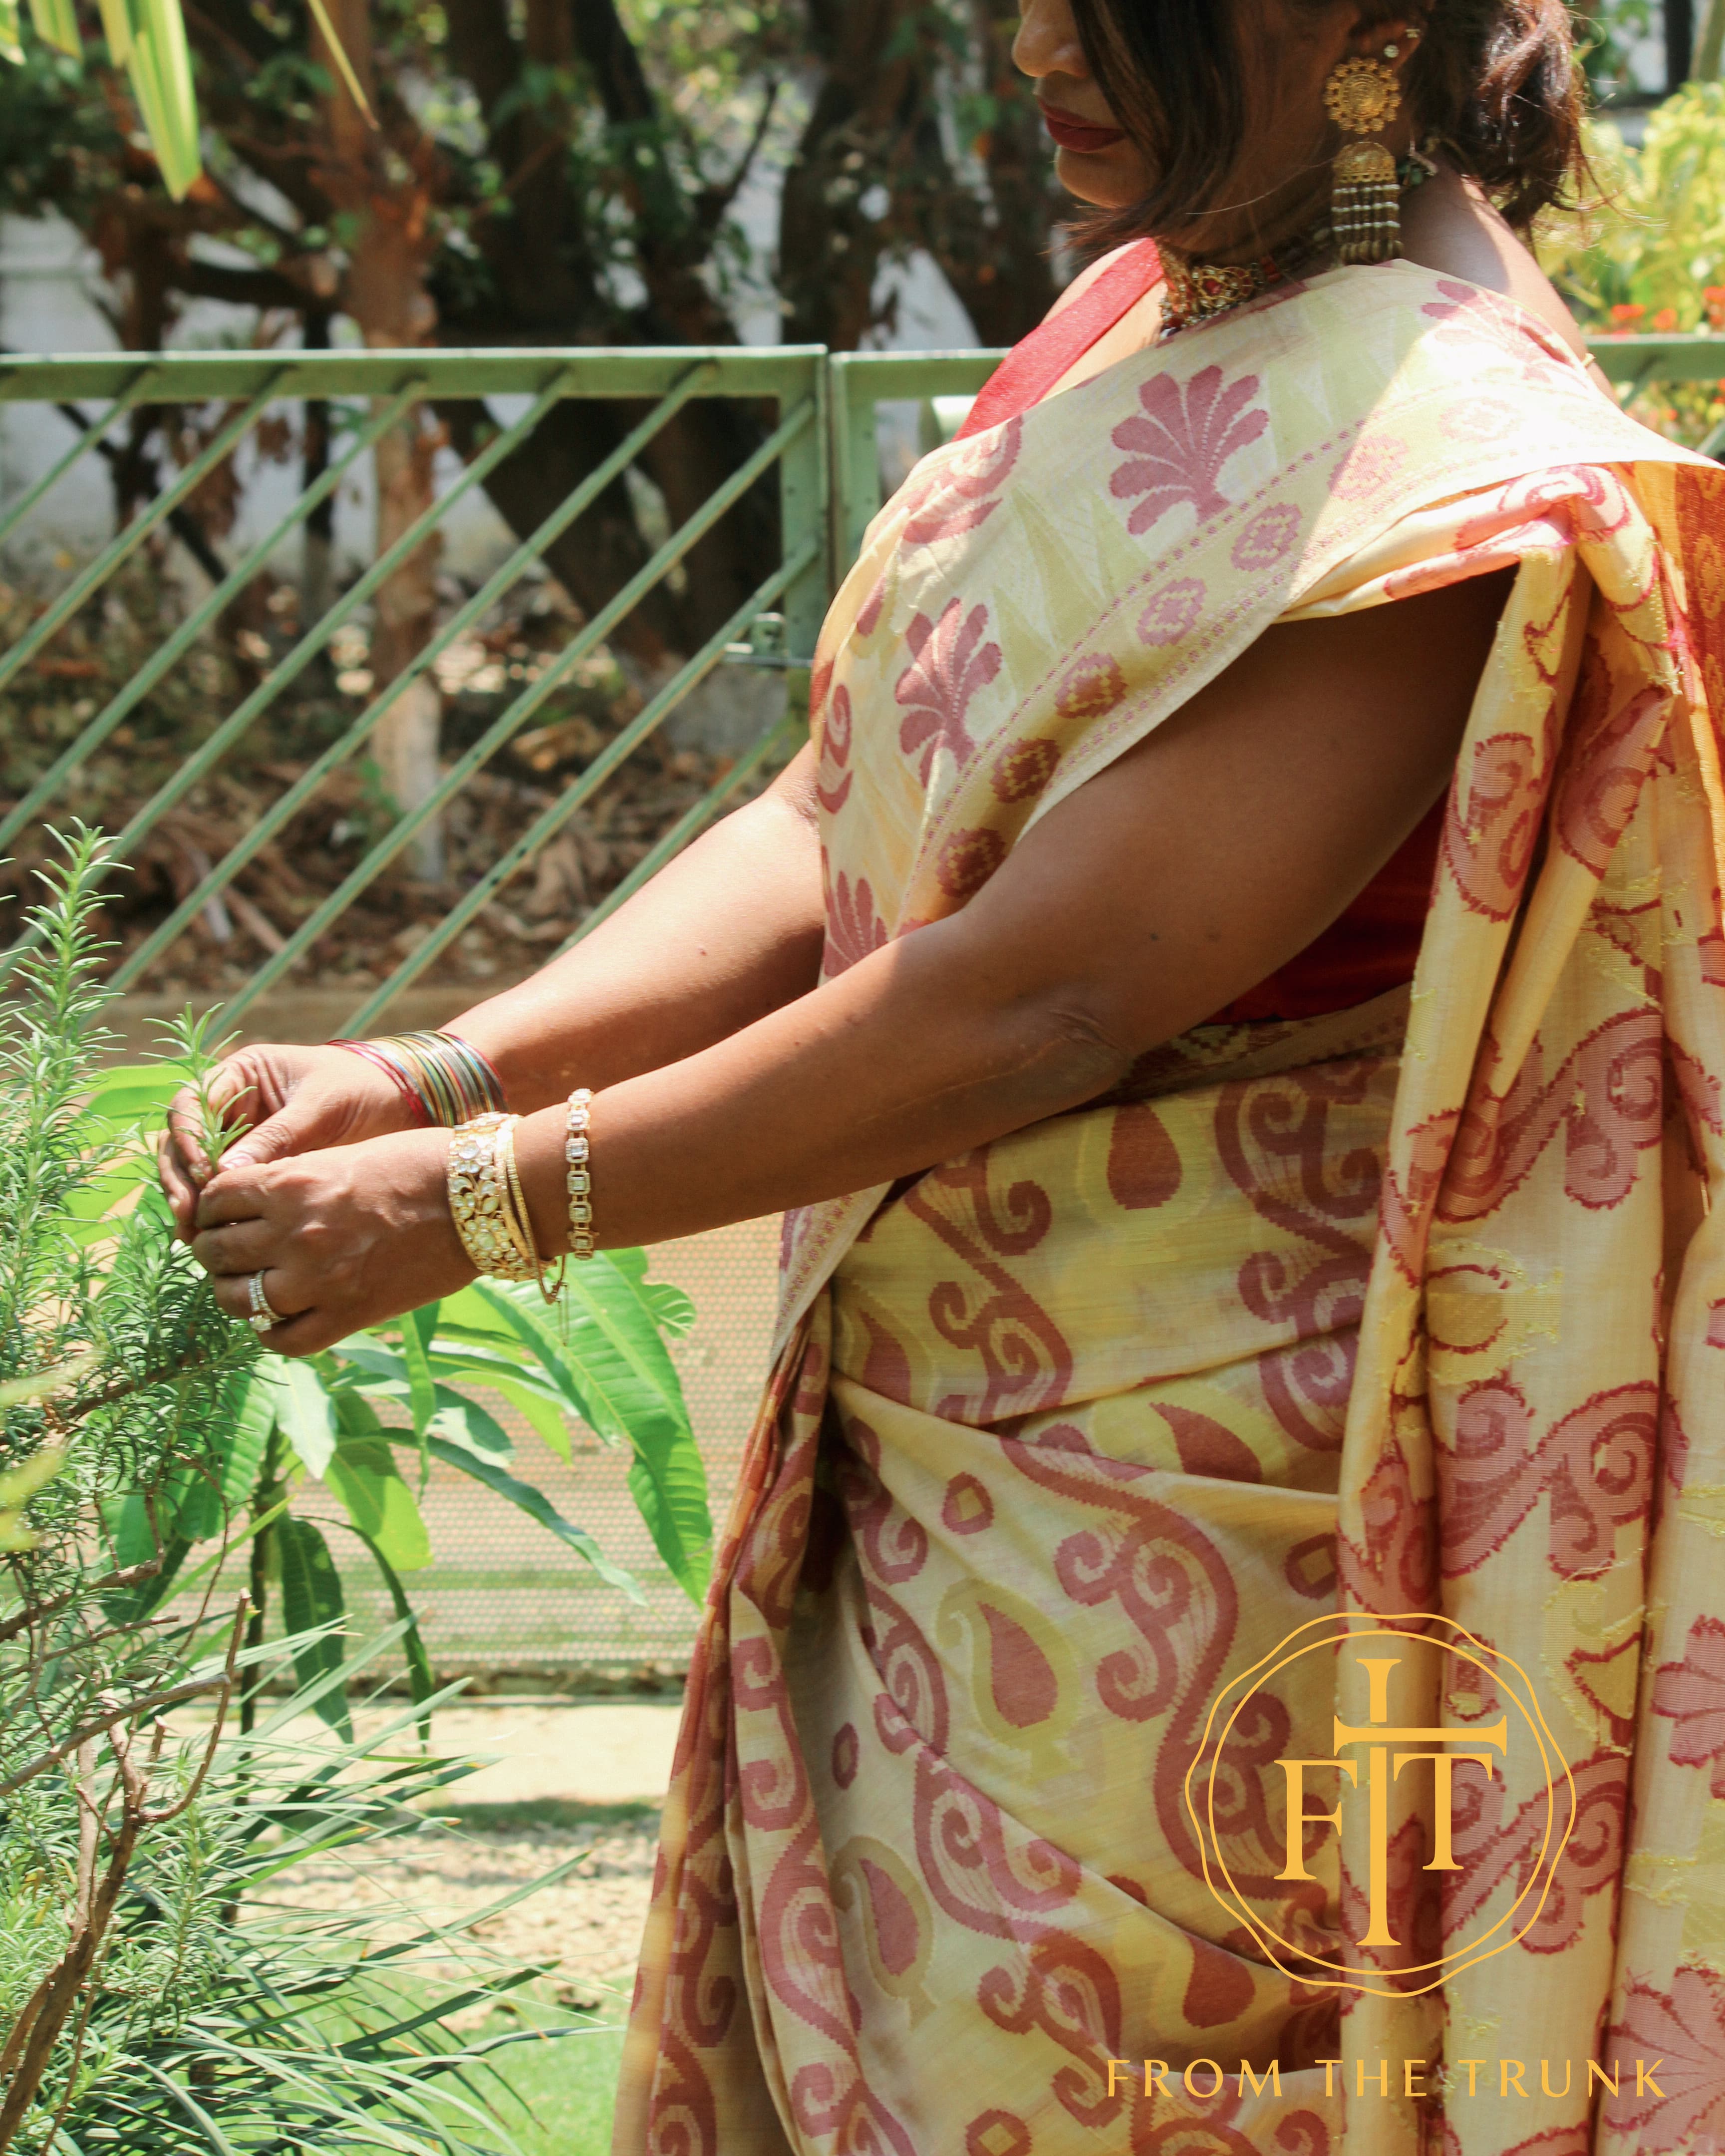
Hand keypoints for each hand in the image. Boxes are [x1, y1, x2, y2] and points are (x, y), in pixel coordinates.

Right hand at [158, 1043, 415, 1242]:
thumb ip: (277, 1137)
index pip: (191, 1105)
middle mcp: (231, 1106)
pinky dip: (213, 1212)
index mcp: (242, 1075)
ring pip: (193, 1170)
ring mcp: (239, 1139)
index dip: (188, 1139)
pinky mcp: (254, 1170)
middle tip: (189, 1216)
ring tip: (192, 1235)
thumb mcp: (321, 1108)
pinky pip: (222, 1191)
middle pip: (181, 1141)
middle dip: (179, 1178)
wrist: (405, 1106)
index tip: (203, 1173)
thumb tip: (224, 1177)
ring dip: (189, 1200)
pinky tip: (212, 1238)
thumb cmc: (365, 1091)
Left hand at [188, 1126, 474, 1354]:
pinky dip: (271, 1332)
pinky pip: (283, 1339)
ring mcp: (319, 1279)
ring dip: (235, 1295)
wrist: (482, 1198)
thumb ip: (297, 1180)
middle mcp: (293, 1233)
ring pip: (238, 1300)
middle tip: (226, 1254)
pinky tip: (280, 1319)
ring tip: (249, 1287)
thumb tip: (260, 1205)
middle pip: (215, 1252)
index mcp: (290, 1183)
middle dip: (214, 1252)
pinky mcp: (349, 1315)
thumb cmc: (421, 1163)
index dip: (210, 1209)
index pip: (214, 1201)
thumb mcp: (344, 1155)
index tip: (220, 1215)